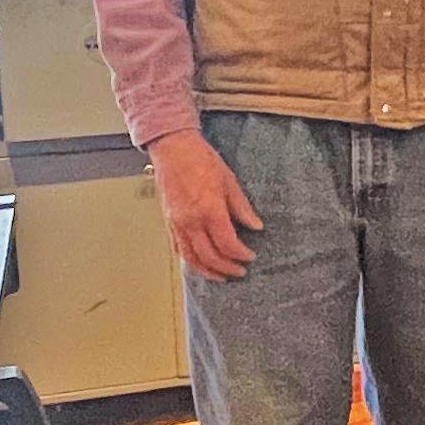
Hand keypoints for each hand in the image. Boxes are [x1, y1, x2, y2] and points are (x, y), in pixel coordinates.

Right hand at [150, 128, 262, 279]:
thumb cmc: (200, 159)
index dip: (240, 254)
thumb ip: (242, 208)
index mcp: (209, 210)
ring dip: (207, 271)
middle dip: (226, 268)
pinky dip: (191, 260)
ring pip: (191, 258)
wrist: (173, 148)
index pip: (227, 244)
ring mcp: (177, 223)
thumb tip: (255, 225)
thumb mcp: (229, 181)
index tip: (250, 256)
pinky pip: (179, 248)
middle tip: (239, 271)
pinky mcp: (169, 222)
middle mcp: (190, 221)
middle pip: (209, 257)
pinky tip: (201, 263)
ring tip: (221, 276)